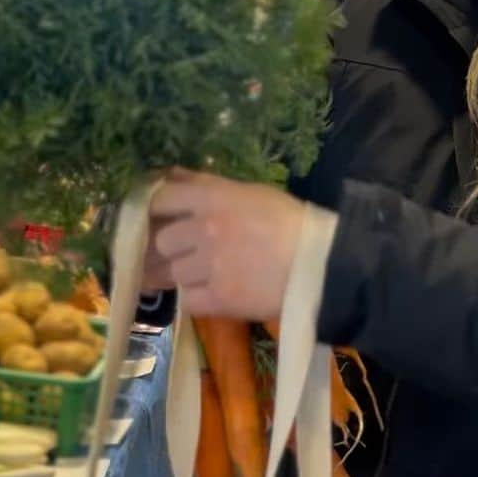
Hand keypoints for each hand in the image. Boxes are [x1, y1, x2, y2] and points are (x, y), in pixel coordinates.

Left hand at [143, 168, 305, 318]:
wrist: (323, 266)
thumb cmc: (291, 223)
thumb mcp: (251, 192)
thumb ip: (208, 184)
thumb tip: (171, 175)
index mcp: (213, 199)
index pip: (161, 200)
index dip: (154, 211)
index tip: (154, 219)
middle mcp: (205, 230)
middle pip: (163, 241)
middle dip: (172, 248)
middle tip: (188, 253)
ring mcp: (210, 267)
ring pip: (174, 273)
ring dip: (186, 275)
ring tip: (207, 275)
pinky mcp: (219, 300)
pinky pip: (188, 301)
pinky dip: (197, 299)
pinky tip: (214, 293)